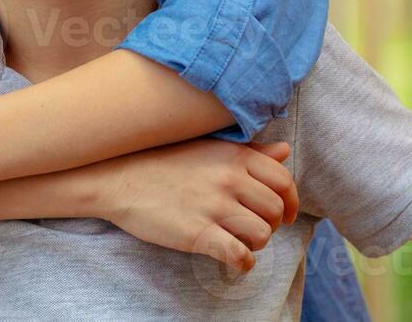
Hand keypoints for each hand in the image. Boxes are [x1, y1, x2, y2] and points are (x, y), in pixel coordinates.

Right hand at [95, 138, 296, 272]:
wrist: (120, 178)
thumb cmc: (165, 161)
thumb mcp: (209, 148)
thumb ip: (250, 151)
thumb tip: (285, 150)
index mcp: (234, 156)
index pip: (283, 180)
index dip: (291, 201)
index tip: (287, 214)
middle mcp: (229, 179)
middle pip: (276, 210)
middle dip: (272, 224)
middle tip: (255, 227)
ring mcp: (214, 207)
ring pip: (263, 234)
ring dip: (256, 243)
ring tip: (240, 240)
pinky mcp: (198, 234)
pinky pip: (239, 255)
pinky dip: (243, 263)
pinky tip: (234, 259)